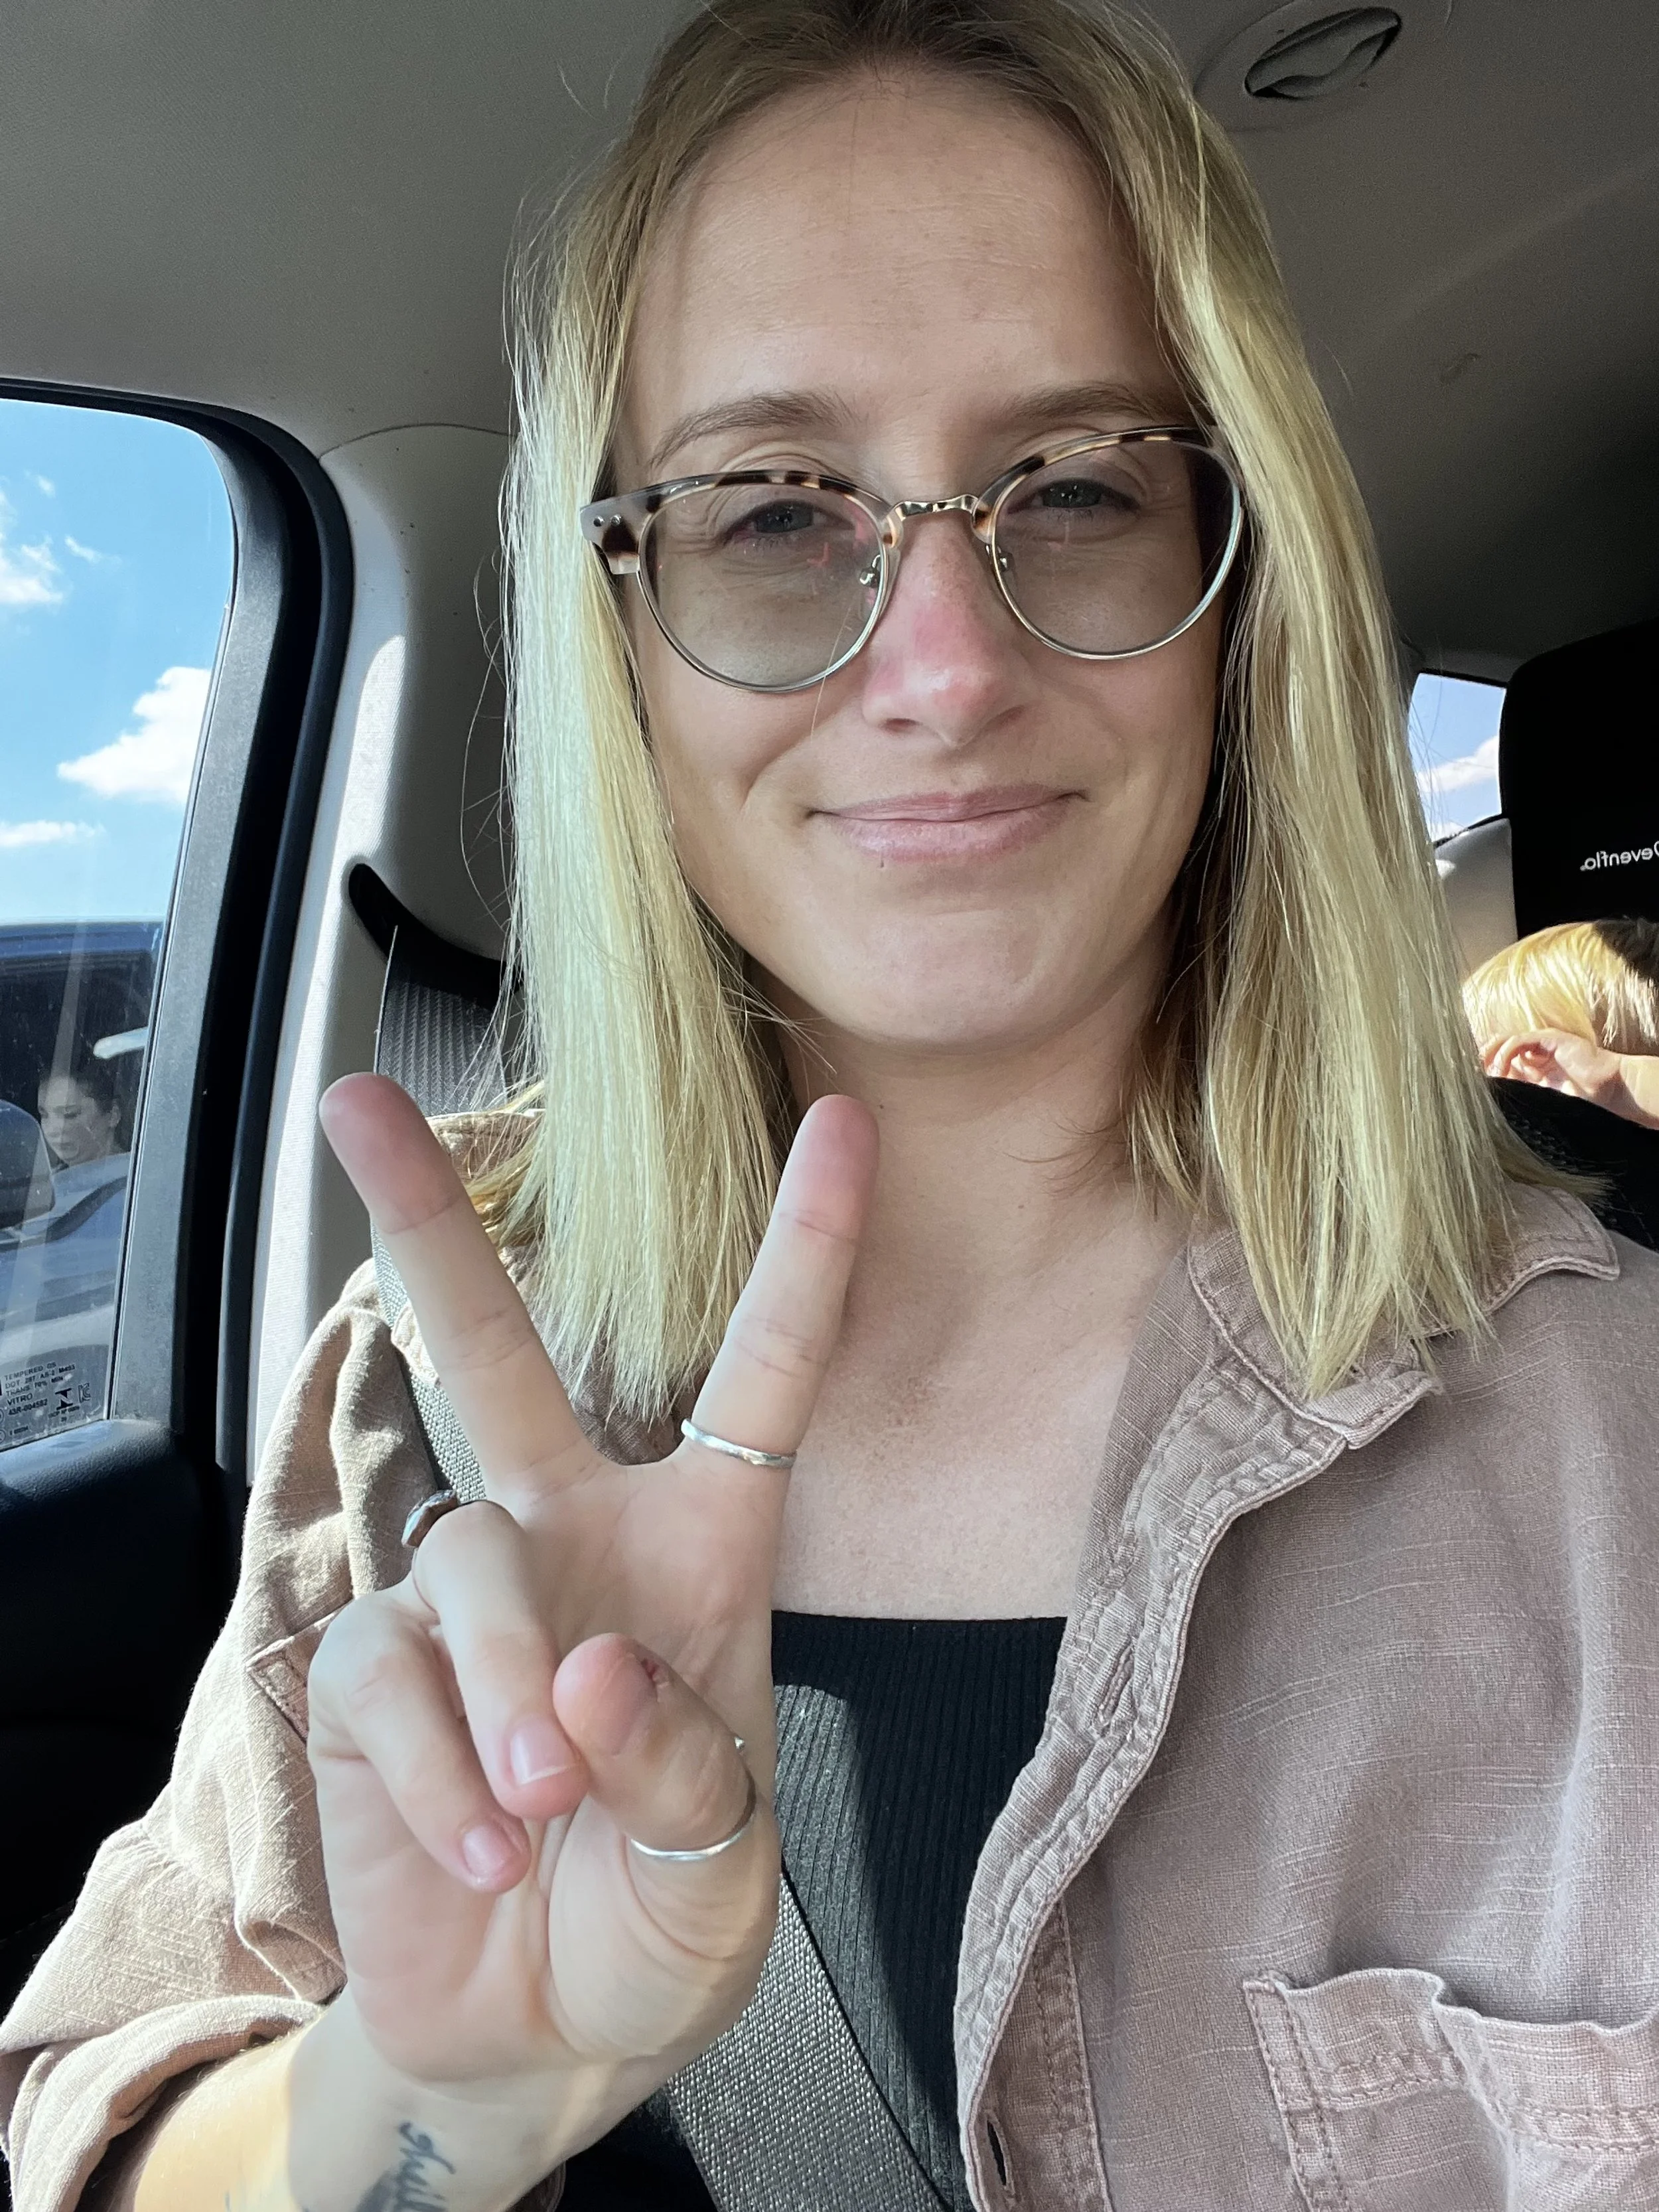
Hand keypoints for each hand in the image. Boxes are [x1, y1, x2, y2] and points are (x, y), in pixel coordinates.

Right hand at [306, 1075, 876, 2115]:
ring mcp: (463, 1601)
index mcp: (700, 1548)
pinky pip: (387, 1673)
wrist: (541, 2028)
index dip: (809, 1254)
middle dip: (426, 1221)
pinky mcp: (368, 1676)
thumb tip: (574, 1677)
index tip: (847, 1121)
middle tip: (359, 1097)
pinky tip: (478, 1849)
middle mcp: (572, 1539)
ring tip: (537, 1818)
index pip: (762, 1378)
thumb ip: (676, 1769)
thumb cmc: (662, 1924)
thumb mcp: (720, 1868)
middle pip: (491, 1352)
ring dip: (500, 1696)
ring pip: (463, 1556)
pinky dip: (436, 1772)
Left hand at [1482, 1030, 1658, 1128]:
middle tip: (1469, 1079)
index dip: (1481, 1072)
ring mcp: (1540, 1044)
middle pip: (1494, 1049)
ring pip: (1502, 1041)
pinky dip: (1505, 1053)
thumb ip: (1519, 1099)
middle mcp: (1531, 1054)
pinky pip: (1519, 1040)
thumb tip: (1487, 1111)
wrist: (1609, 1091)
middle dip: (1479, 1061)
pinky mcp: (1549, 1038)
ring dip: (1489, 1057)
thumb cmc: (1580, 1100)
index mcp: (1529, 1069)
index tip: (1468, 1088)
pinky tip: (1501, 1069)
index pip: (1496, 1063)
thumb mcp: (1540, 1101)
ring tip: (1487, 1075)